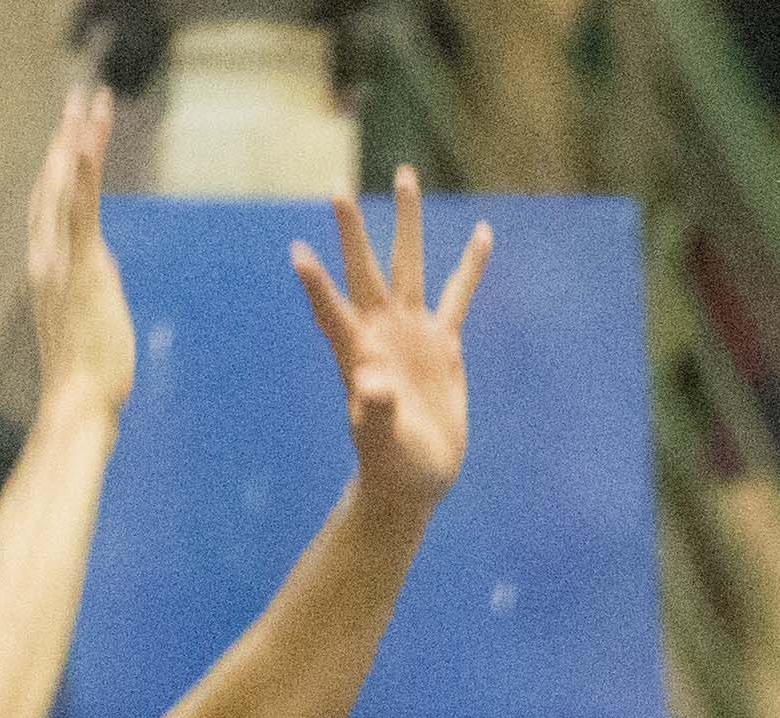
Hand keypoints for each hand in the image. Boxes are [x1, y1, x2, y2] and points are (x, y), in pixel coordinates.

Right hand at [26, 85, 136, 418]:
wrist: (76, 405)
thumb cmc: (85, 377)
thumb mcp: (87, 320)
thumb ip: (87, 286)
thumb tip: (97, 272)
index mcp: (46, 268)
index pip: (51, 203)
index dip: (60, 164)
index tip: (73, 130)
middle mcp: (45, 257)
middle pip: (53, 183)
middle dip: (66, 137)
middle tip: (80, 95)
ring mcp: (59, 262)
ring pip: (64, 186)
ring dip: (76, 139)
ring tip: (89, 101)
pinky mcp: (81, 269)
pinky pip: (80, 210)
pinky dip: (83, 172)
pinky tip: (88, 140)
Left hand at [292, 169, 489, 519]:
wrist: (414, 480)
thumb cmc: (391, 466)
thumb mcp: (383, 441)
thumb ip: (375, 411)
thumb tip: (371, 383)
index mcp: (358, 355)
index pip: (331, 311)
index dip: (316, 285)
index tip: (297, 253)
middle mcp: (380, 333)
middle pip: (364, 269)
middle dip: (351, 230)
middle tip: (336, 186)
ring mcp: (411, 332)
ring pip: (409, 265)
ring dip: (408, 222)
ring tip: (404, 176)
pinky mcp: (442, 343)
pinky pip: (459, 295)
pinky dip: (470, 266)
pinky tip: (482, 234)